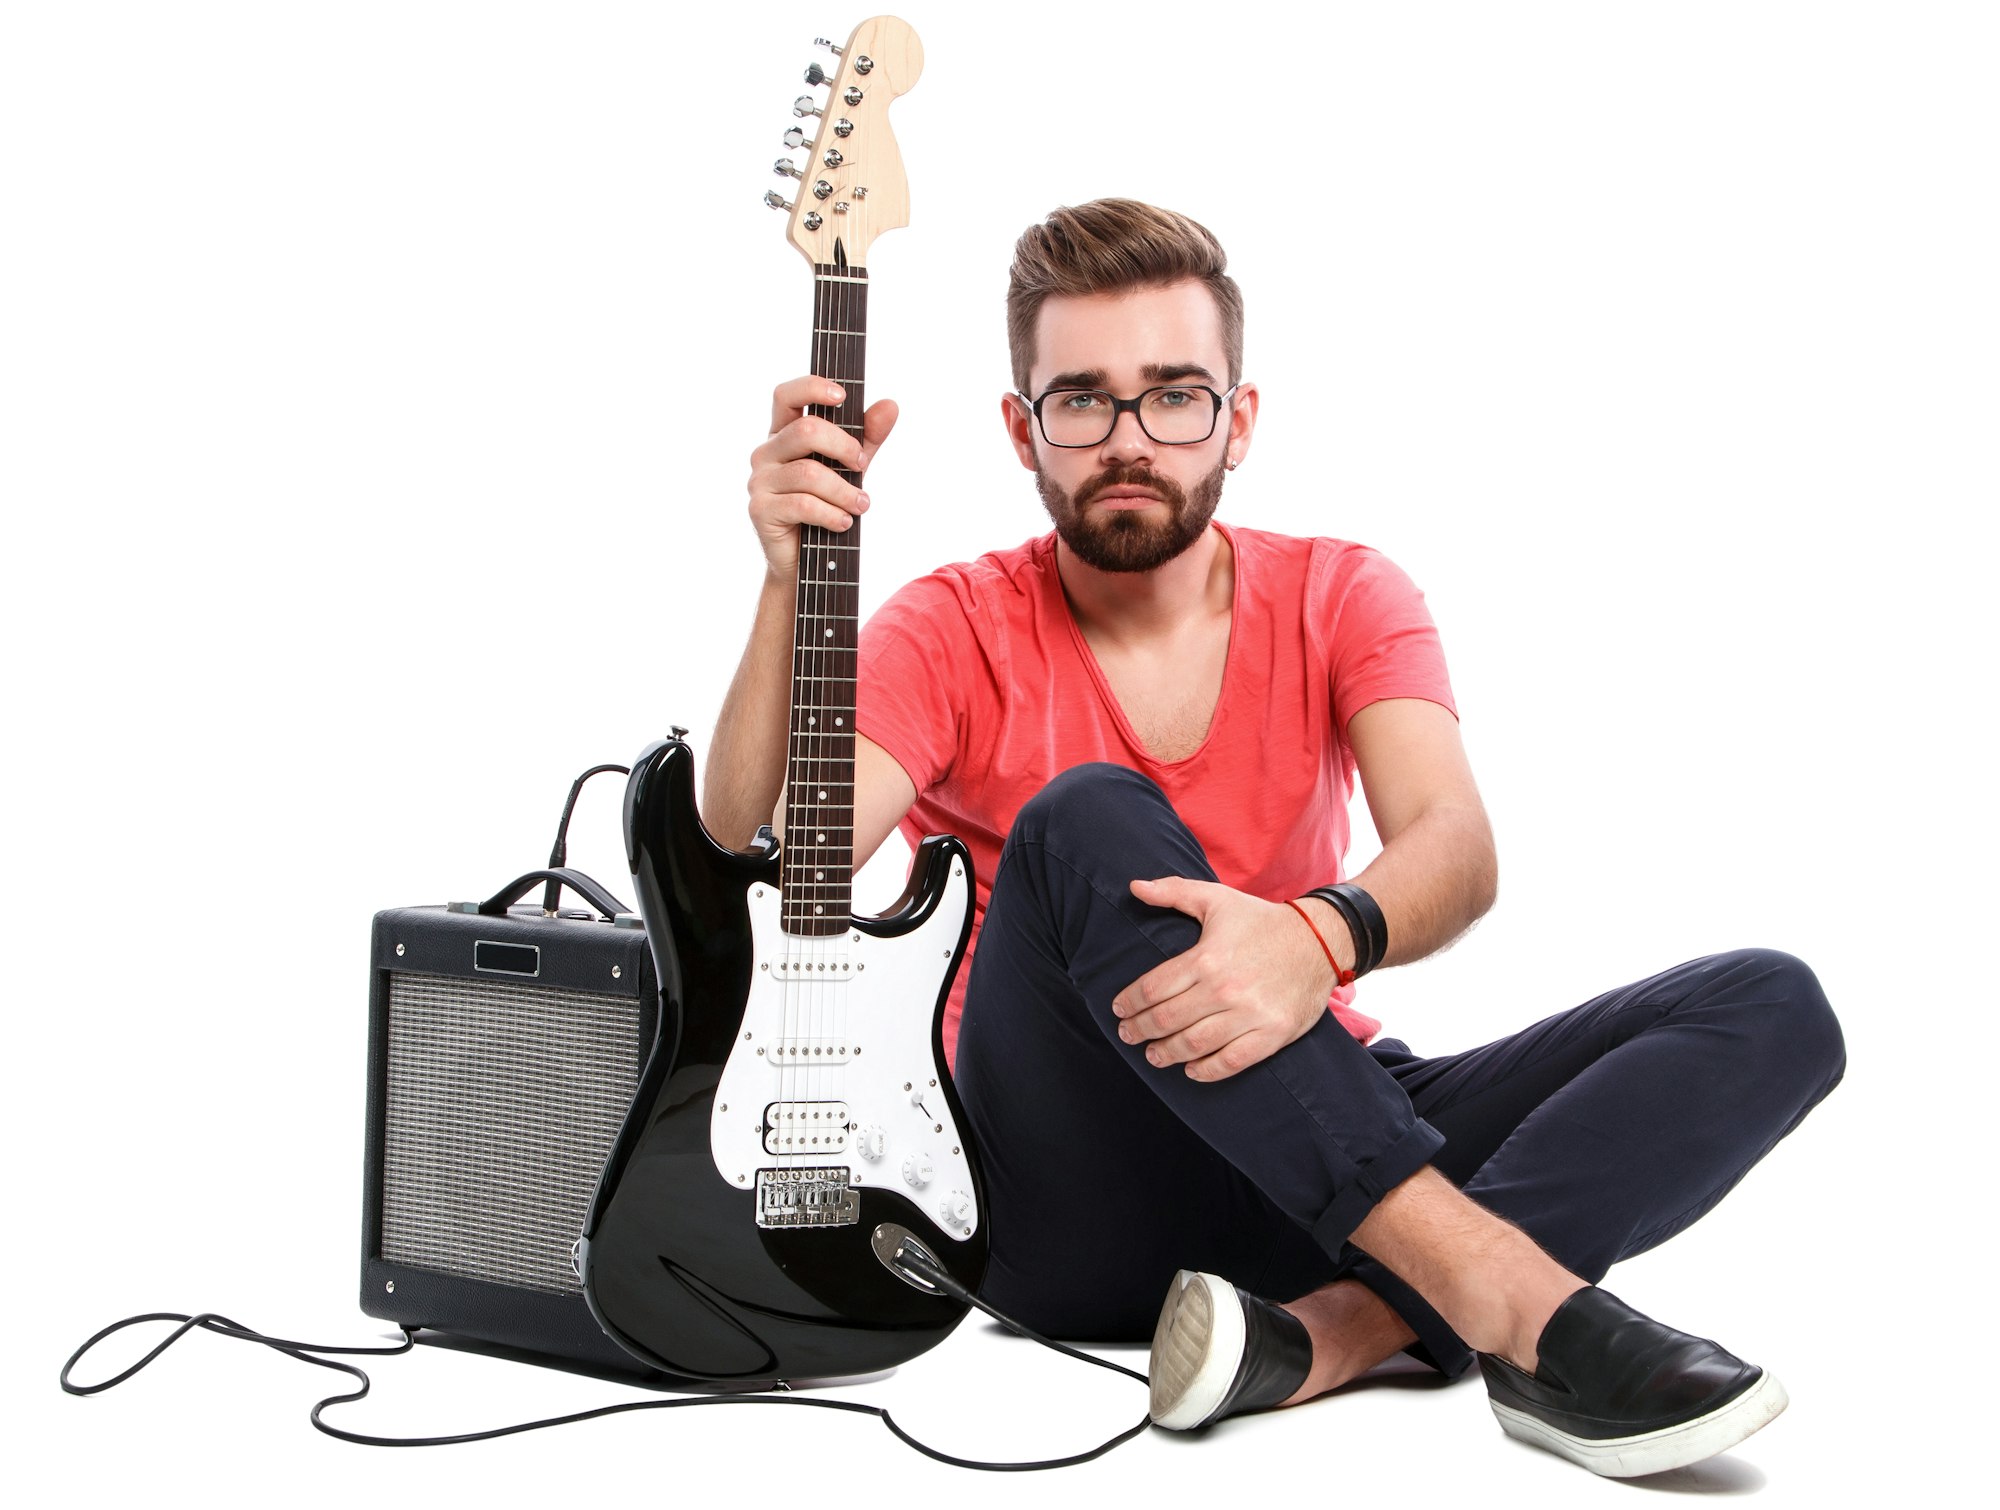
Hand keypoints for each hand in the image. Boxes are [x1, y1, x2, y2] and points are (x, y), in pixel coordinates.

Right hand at [748, 375, 898, 579]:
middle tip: (863, 467)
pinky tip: (844, 523)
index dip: (811, 387)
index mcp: (783, 434)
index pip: (786, 395)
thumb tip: (890, 405)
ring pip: (810, 472)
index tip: (842, 396)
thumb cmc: (826, 506)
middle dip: (845, 447)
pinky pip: (803, 504)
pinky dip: (832, 514)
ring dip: (845, 491)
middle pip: (806, 430)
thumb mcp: (851, 467)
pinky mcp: (760, 509)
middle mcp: (766, 453)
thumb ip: (867, 437)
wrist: (805, 563)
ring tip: (861, 505)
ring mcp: (759, 481)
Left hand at [1111, 878, 1339, 1081]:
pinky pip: (1231, 1062)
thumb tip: (1134, 887)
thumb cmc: (1261, 921)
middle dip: (1140, 1030)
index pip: (1154, 988)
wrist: (1320, 941)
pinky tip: (1191, 1070)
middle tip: (1128, 1035)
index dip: (1130, 1002)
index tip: (1119, 1009)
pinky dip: (1206, 1071)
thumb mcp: (1217, 899)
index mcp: (1207, 957)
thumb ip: (1173, 891)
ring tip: (1153, 1055)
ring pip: (1194, 1044)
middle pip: (1168, 1020)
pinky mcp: (1272, 1034)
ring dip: (1166, 1054)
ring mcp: (1250, 1014)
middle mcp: (1225, 989)